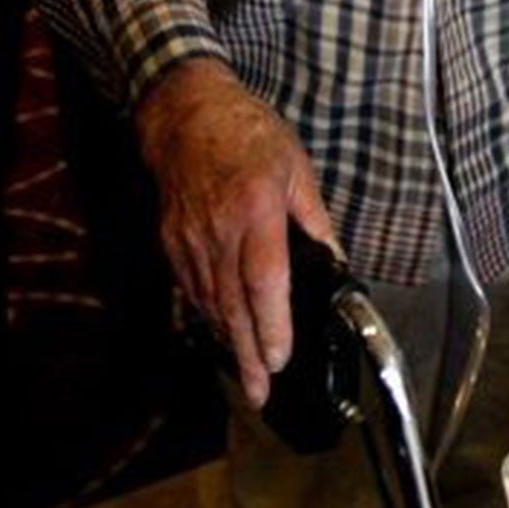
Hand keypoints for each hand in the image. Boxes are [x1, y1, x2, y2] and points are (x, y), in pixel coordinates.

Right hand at [134, 57, 336, 406]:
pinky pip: (192, 288)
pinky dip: (209, 315)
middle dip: (247, 355)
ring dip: (229, 342)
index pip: (264, 279)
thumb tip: (336, 260)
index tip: (280, 357)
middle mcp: (219, 231)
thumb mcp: (296, 167)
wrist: (186, 114)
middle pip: (232, 305)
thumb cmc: (249, 134)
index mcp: (256, 210)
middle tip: (259, 393)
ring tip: (247, 376)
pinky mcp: (172, 241)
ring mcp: (190, 239)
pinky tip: (224, 333)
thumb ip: (315, 218)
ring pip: (210, 303)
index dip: (271, 323)